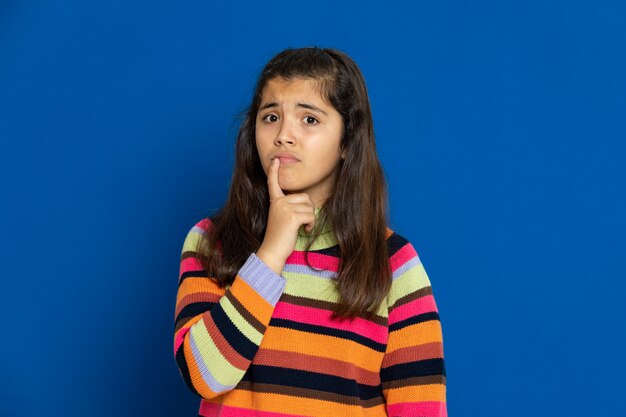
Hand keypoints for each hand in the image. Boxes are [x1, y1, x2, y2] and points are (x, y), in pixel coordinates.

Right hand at [256, 158, 315, 273]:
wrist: (272, 250)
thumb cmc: (279, 237)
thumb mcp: (282, 218)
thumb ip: (288, 207)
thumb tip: (305, 202)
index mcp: (275, 202)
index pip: (274, 183)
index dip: (274, 171)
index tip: (275, 160)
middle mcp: (279, 202)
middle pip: (305, 197)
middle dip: (308, 210)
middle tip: (301, 222)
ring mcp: (285, 208)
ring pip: (310, 207)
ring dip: (310, 219)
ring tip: (301, 227)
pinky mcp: (292, 217)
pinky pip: (311, 215)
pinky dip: (311, 225)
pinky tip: (305, 231)